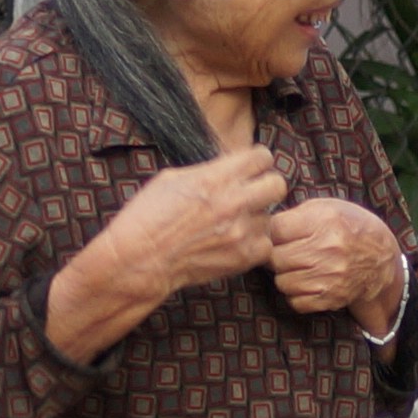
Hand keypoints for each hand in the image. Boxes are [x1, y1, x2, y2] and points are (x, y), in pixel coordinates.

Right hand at [43, 146, 283, 359]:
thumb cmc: (148, 216)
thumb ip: (209, 171)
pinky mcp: (243, 257)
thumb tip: (231, 168)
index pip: (262, 157)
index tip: (251, 169)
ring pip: (270, 217)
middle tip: (252, 194)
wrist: (140, 259)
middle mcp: (234, 201)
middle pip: (278, 184)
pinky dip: (254, 244)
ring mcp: (242, 231)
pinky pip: (266, 244)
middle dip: (265, 187)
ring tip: (234, 224)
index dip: (256, 162)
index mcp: (216, 177)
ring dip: (256, 219)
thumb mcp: (173, 178)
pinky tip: (236, 242)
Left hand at [265, 197, 408, 331]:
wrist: (381, 259)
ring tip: (299, 266)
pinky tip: (307, 282)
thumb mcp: (328, 207)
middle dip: (277, 255)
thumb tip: (262, 225)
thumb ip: (296, 215)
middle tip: (286, 252)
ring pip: (282, 282)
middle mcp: (327, 249)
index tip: (278, 233)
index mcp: (324, 221)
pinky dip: (296, 294)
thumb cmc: (349, 228)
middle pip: (275, 258)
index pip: (275, 229)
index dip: (272, 232)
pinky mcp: (331, 297)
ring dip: (285, 276)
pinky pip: (295, 301)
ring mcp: (330, 276)